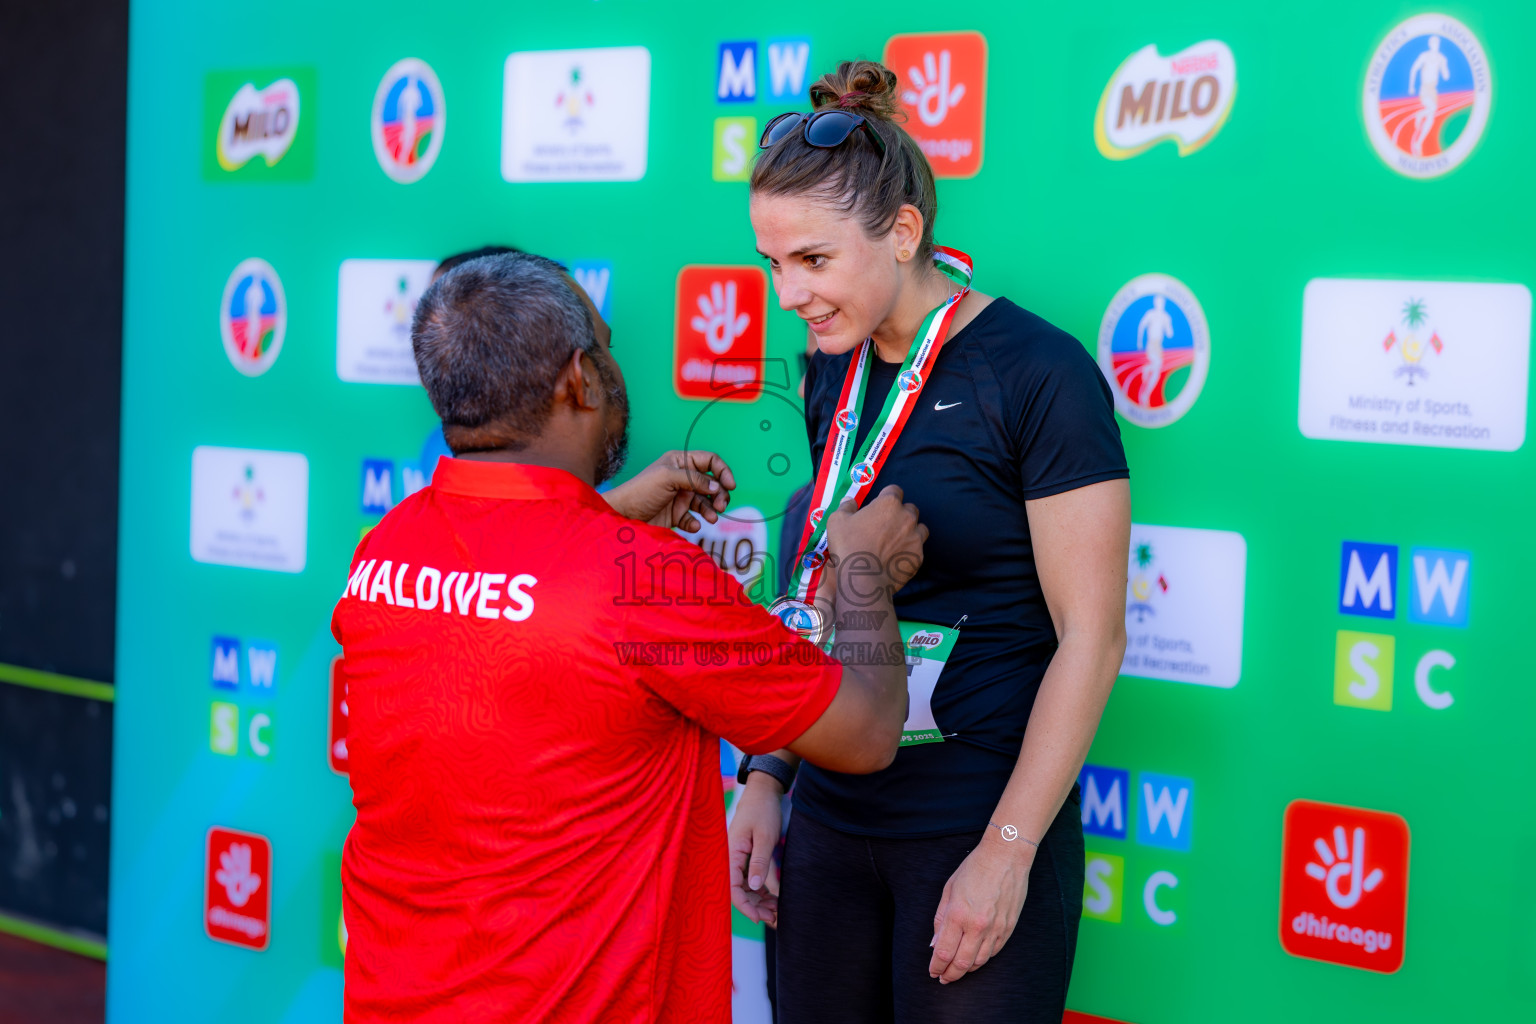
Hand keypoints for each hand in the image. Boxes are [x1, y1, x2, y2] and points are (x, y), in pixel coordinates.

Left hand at [604, 450, 735, 531]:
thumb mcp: (668, 477)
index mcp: (680, 462)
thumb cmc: (641, 490)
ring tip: (711, 518)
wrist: (623, 515)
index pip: (710, 461)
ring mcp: (680, 497)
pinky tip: (692, 526)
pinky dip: (696, 522)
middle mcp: (683, 478)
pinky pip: (693, 518)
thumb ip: (694, 479)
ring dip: (711, 509)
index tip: (730, 485)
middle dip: (720, 494)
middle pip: (712, 483)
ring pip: (706, 502)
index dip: (722, 471)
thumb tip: (717, 487)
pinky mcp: (676, 515)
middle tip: (721, 506)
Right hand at [728, 773, 783, 926]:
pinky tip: (774, 900)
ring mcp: (738, 859)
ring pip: (746, 888)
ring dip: (759, 901)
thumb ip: (758, 862)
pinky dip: (761, 891)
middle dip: (755, 907)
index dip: (745, 907)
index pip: (733, 889)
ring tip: (777, 912)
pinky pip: (751, 880)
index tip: (759, 918)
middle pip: (739, 892)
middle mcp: (731, 859)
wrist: (763, 792)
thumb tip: (754, 887)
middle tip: (774, 918)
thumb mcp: (764, 837)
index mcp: (731, 854)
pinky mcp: (746, 858)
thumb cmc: (762, 811)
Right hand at [824, 484, 926, 591]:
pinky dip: (910, 550)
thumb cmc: (849, 546)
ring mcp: (916, 537)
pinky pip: (918, 549)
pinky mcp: (918, 556)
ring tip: (896, 540)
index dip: (886, 496)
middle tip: (886, 525)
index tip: (879, 505)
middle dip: (900, 513)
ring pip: (920, 528)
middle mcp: (907, 517)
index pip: (894, 490)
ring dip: (910, 531)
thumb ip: (846, 507)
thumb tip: (849, 501)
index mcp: (888, 504)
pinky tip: (897, 557)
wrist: (863, 580)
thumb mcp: (837, 521)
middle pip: (909, 508)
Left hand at [928, 835, 1032, 983]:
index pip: (944, 952)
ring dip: (966, 970)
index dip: (936, 966)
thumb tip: (935, 944)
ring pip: (979, 961)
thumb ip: (941, 919)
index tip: (932, 971)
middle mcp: (977, 925)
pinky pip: (994, 952)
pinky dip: (982, 959)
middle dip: (950, 974)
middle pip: (961, 963)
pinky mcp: (1008, 928)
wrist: (1006, 858)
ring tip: (957, 970)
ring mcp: (996, 928)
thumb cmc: (974, 869)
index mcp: (958, 914)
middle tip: (943, 978)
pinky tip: (974, 958)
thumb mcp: (949, 890)